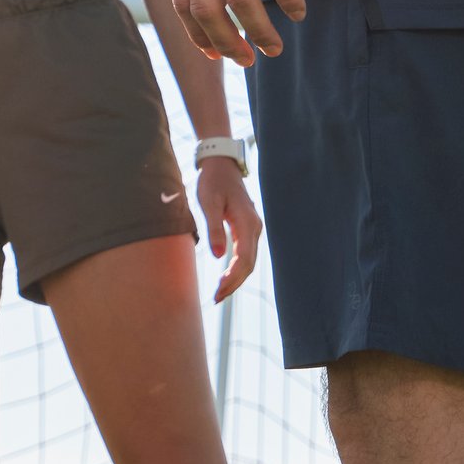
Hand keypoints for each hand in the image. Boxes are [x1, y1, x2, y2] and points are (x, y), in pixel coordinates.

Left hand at [197, 158, 261, 301]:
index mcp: (247, 223)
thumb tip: (218, 257)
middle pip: (249, 264)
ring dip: (236, 279)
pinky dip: (237, 269)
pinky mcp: (247, 229)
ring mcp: (253, 228)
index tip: (218, 291)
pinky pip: (246, 254)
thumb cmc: (212, 182)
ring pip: (249, 261)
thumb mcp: (209, 203)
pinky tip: (225, 278)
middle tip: (216, 298)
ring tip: (219, 293)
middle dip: (234, 283)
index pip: (244, 259)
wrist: (221, 165)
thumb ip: (214, 228)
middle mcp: (255, 228)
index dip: (232, 278)